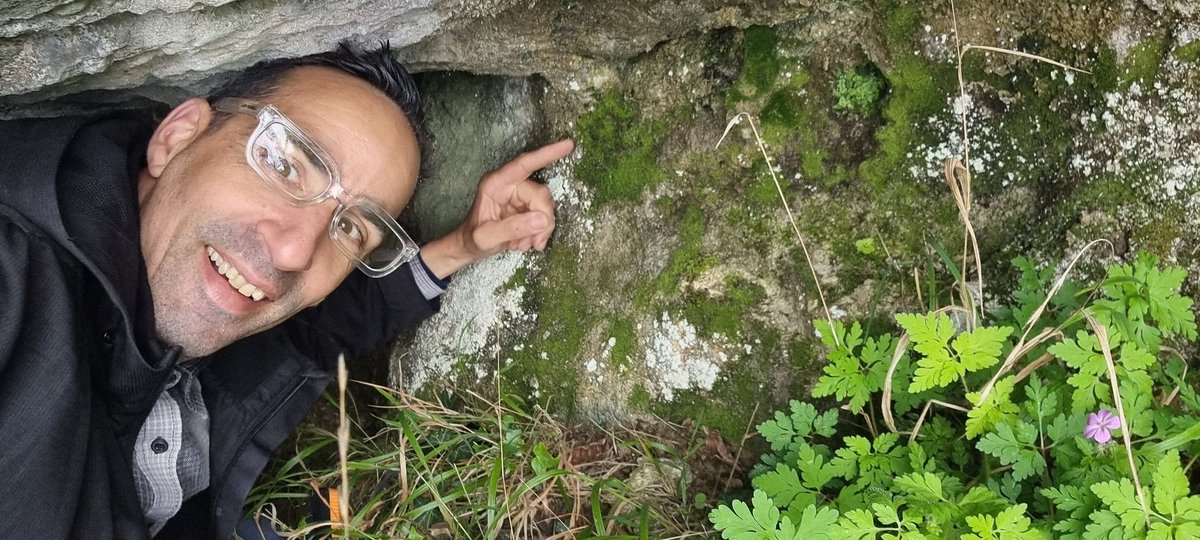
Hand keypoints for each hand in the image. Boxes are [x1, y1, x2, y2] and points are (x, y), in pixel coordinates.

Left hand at [420, 139, 574, 277]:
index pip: (524, 164)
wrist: (470, 246)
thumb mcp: (485, 238)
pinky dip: (539, 233)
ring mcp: (519, 195)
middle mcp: (510, 185)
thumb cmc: (472, 239)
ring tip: (524, 244)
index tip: (568, 145)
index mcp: (495, 184)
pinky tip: (526, 242)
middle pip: (540, 194)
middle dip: (542, 220)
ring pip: (545, 206)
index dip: (546, 154)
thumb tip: (542, 219)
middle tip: (534, 242)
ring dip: (540, 230)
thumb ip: (511, 229)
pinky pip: (544, 216)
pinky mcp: (527, 206)